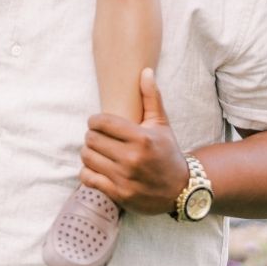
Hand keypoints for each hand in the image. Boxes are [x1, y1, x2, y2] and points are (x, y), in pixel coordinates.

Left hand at [79, 68, 190, 215]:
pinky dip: (88, 172)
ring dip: (88, 153)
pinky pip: (88, 178)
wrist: (179, 189)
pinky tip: (97, 168)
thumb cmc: (167, 152)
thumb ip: (151, 97)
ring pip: (87, 158)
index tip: (98, 123)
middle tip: (98, 137)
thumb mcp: (162, 125)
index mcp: (142, 138)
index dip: (95, 120)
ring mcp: (124, 178)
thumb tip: (145, 71)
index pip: (102, 122)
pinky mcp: (118, 194)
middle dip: (92, 136)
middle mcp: (132, 158)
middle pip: (91, 139)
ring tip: (97, 151)